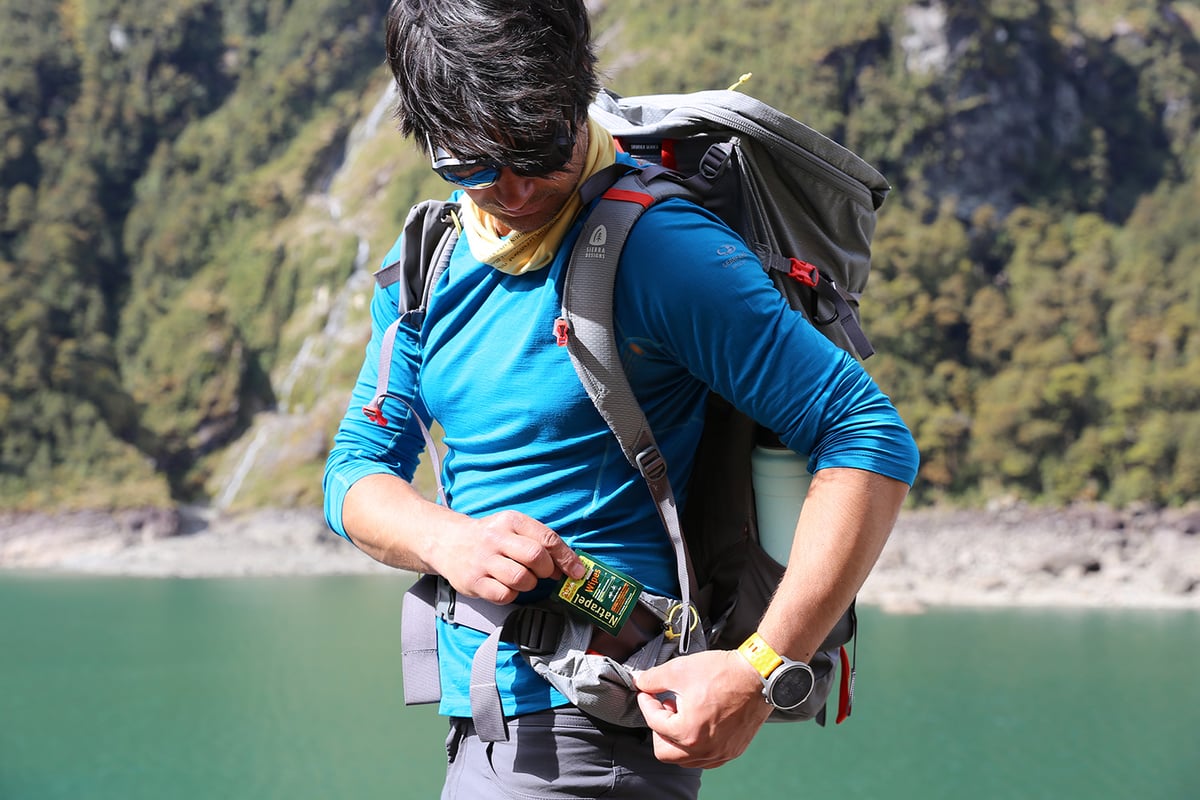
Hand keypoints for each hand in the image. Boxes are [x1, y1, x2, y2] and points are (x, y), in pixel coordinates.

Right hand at [434, 509, 584, 603]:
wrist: (448, 541)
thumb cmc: (489, 537)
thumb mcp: (512, 527)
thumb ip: (538, 541)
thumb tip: (569, 565)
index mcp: (511, 521)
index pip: (547, 538)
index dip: (567, 558)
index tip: (577, 572)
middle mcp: (496, 538)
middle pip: (536, 557)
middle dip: (547, 570)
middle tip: (545, 574)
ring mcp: (483, 560)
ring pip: (521, 579)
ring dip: (529, 584)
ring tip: (523, 579)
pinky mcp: (473, 581)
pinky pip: (503, 595)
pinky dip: (511, 594)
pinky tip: (506, 586)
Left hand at [633, 649, 772, 768]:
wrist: (758, 675)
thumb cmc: (723, 673)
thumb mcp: (680, 670)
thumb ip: (653, 679)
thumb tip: (640, 682)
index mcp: (687, 732)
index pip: (653, 722)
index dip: (646, 703)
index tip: (647, 692)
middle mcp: (704, 750)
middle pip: (664, 751)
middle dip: (659, 728)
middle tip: (665, 707)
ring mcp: (720, 753)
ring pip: (685, 758)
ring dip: (677, 738)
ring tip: (684, 712)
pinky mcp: (733, 750)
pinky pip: (706, 757)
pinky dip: (696, 744)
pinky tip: (700, 721)